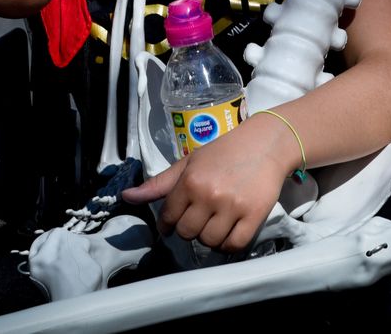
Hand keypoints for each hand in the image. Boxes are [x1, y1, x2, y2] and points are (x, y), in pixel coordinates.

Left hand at [120, 118, 291, 252]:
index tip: (173, 224)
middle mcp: (208, 195)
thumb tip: (127, 197)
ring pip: (209, 241)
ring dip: (209, 237)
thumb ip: (158, 184)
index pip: (168, 217)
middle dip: (189, 230)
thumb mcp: (188, 163)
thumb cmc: (223, 153)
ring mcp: (232, 207)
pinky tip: (228, 232)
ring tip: (214, 223)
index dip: (168, 224)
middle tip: (197, 220)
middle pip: (188, 233)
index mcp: (189, 181)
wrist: (264, 144)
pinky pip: (234, 245)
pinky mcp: (254, 216)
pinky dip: (228, 245)